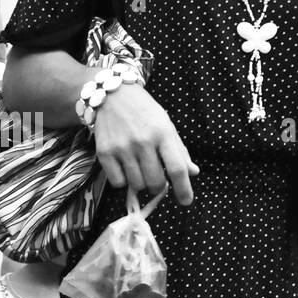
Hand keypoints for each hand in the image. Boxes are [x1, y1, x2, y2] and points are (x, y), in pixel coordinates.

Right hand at [94, 83, 198, 203]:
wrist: (112, 95)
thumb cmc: (145, 112)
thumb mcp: (167, 125)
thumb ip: (180, 151)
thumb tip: (193, 173)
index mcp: (163, 133)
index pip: (177, 168)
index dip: (184, 188)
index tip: (186, 201)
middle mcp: (143, 142)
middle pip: (156, 182)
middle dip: (160, 186)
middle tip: (158, 179)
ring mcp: (122, 148)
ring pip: (137, 185)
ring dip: (142, 183)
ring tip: (141, 169)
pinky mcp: (104, 153)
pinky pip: (117, 182)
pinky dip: (124, 181)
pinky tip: (126, 167)